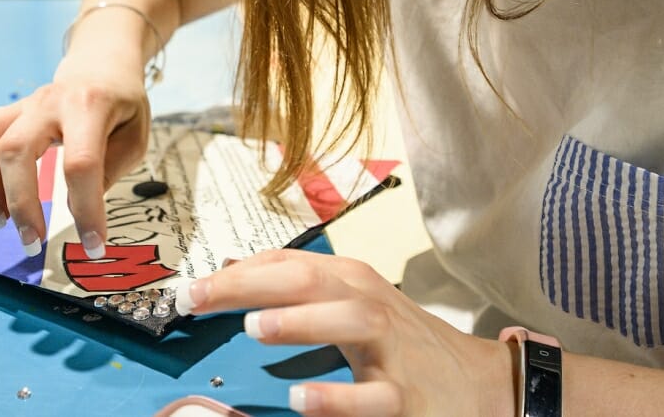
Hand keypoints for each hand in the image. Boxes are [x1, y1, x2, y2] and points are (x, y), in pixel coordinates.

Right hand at [0, 55, 149, 257]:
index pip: (81, 163)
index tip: (94, 245)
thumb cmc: (122, 108)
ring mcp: (20, 106)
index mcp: (90, 106)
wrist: (100, 66)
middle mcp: (48, 101)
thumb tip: (73, 209)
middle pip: (16, 149)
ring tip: (0, 222)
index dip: (86, 208)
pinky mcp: (3, 115)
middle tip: (32, 243)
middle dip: (20, 203)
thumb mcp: (134, 137)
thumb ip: (107, 171)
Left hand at [175, 250, 515, 416]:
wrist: (475, 382)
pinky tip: (299, 399)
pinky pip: (372, 397)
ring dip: (302, 322)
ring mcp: (391, 350)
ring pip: (350, 323)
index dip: (236, 273)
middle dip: (252, 285)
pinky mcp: (405, 396)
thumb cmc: (400, 342)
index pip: (289, 264)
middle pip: (311, 281)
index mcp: (351, 282)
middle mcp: (369, 305)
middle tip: (199, 296)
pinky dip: (337, 397)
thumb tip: (232, 272)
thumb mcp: (351, 304)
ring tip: (253, 328)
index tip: (187, 289)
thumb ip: (295, 288)